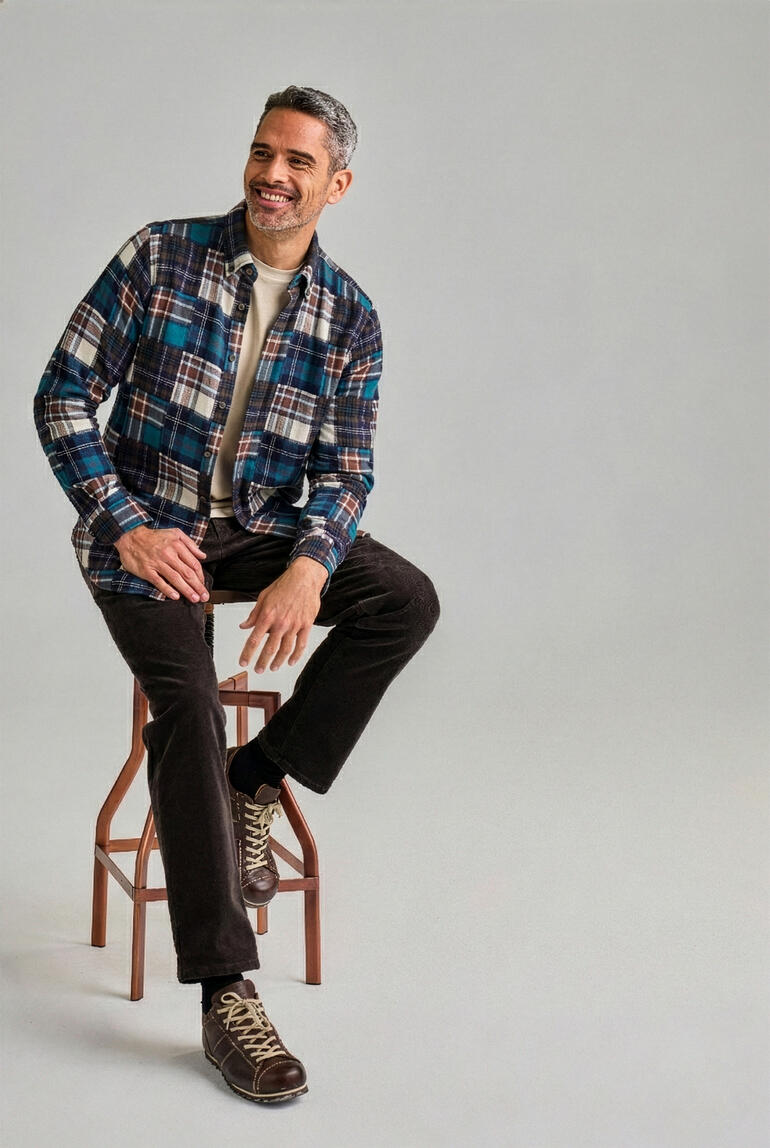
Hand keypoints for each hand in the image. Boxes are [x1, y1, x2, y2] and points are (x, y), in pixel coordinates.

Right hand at [115, 525, 208, 602]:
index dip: (201, 576)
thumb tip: (202, 555)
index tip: (203, 585)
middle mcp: (169, 555)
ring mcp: (157, 563)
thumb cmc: (154, 536)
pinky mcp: (147, 570)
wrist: (131, 536)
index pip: (193, 564)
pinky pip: (159, 582)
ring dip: (186, 590)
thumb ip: (191, 544)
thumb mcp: (175, 533)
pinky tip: (175, 596)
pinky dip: (168, 589)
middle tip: (204, 597)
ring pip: (175, 578)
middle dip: (197, 586)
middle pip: (187, 573)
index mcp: (177, 546)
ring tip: (194, 598)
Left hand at [238, 557, 325, 672]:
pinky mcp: (307, 625)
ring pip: (285, 649)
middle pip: (270, 649)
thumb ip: (254, 614)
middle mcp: (281, 622)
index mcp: (268, 615)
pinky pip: (301, 644)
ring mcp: (295, 625)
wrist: (304, 577)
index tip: (243, 662)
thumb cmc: (284, 585)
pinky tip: (291, 661)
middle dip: (262, 662)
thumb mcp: (263, 597)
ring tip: (273, 668)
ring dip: (278, 661)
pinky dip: (296, 655)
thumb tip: (244, 626)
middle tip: (258, 670)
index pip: (254, 640)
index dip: (247, 653)